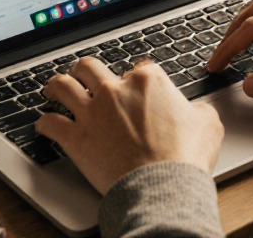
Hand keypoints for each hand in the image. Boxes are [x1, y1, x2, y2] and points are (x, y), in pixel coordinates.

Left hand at [37, 57, 223, 194]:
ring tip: (53, 89)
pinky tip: (43, 125)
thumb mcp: (208, 124)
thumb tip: (196, 111)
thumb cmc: (185, 157)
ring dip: (55, 86)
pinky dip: (44, 124)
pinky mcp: (76, 138)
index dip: (136, 76)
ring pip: (62, 87)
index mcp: (148, 81)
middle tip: (82, 76)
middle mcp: (115, 90)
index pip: (137, 67)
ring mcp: (92, 112)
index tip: (133, 85)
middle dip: (85, 71)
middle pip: (90, 67)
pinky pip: (49, 124)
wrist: (162, 186)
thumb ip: (198, 110)